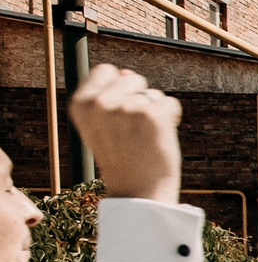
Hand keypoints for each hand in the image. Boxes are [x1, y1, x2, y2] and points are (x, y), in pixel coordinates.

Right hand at [69, 65, 182, 203]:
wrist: (137, 191)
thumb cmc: (122, 158)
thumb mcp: (102, 125)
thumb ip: (109, 96)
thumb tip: (126, 72)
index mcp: (80, 104)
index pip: (105, 70)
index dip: (119, 89)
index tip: (119, 115)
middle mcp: (99, 103)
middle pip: (132, 77)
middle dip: (138, 99)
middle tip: (134, 130)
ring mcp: (125, 108)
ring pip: (151, 93)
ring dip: (154, 112)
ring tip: (145, 137)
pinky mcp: (151, 114)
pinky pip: (170, 103)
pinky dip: (171, 118)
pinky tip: (160, 138)